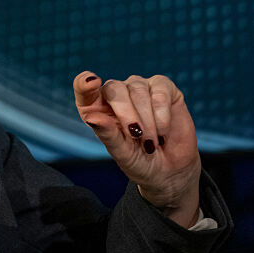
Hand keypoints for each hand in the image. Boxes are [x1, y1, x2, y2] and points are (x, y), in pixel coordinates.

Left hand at [74, 72, 201, 227]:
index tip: (92, 82)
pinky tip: (163, 132)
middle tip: (136, 135)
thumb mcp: (122, 154)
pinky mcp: (163, 88)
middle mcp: (117, 94)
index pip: (83, 88)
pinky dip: (162, 115)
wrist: (170, 170)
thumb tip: (92, 118)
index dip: (85, 83)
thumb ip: (107, 135)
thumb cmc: (139, 161)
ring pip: (138, 90)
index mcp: (97, 108)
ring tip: (151, 143)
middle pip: (114, 88)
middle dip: (126, 113)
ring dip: (147, 120)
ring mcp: (140, 88)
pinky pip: (160, 92)